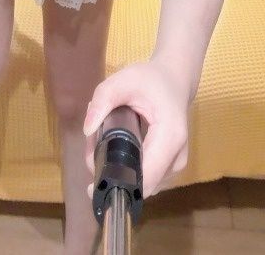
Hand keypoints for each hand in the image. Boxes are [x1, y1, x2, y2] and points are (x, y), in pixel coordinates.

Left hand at [82, 58, 189, 199]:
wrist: (175, 79)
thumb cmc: (150, 79)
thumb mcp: (124, 80)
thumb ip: (103, 99)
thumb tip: (88, 130)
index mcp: (170, 137)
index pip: (145, 178)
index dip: (118, 184)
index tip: (92, 183)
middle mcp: (176, 158)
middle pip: (140, 185)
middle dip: (111, 172)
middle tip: (92, 148)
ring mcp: (176, 166)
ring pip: (141, 184)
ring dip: (117, 170)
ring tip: (101, 142)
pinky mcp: (170, 167)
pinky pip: (145, 178)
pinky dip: (127, 167)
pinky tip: (116, 147)